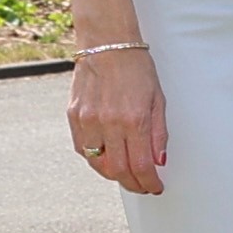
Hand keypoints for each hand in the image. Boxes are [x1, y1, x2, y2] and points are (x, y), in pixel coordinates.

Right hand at [66, 46, 167, 196]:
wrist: (107, 45)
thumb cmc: (136, 69)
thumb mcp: (158, 100)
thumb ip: (158, 133)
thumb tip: (159, 161)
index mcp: (133, 119)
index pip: (141, 165)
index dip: (149, 183)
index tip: (155, 187)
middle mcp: (108, 123)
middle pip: (119, 171)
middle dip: (133, 184)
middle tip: (143, 186)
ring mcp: (87, 121)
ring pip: (98, 164)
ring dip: (114, 175)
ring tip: (127, 175)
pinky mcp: (73, 117)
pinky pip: (83, 149)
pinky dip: (96, 159)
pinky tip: (107, 157)